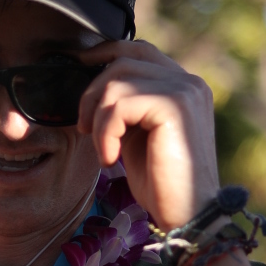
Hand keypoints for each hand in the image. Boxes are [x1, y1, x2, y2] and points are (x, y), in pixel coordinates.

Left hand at [78, 39, 219, 230]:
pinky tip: (111, 158)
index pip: (139, 49)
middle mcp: (189, 81)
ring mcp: (185, 91)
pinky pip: (120, 105)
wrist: (188, 216)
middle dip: (93, 92)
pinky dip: (106, 133)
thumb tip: (91, 84)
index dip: (104, 52)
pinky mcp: (175, 106)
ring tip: (104, 149)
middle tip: (85, 127)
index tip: (77, 67)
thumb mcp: (136, 135)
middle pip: (123, 60)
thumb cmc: (161, 183)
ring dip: (98, 118)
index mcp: (183, 85)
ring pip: (117, 82)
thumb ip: (125, 106)